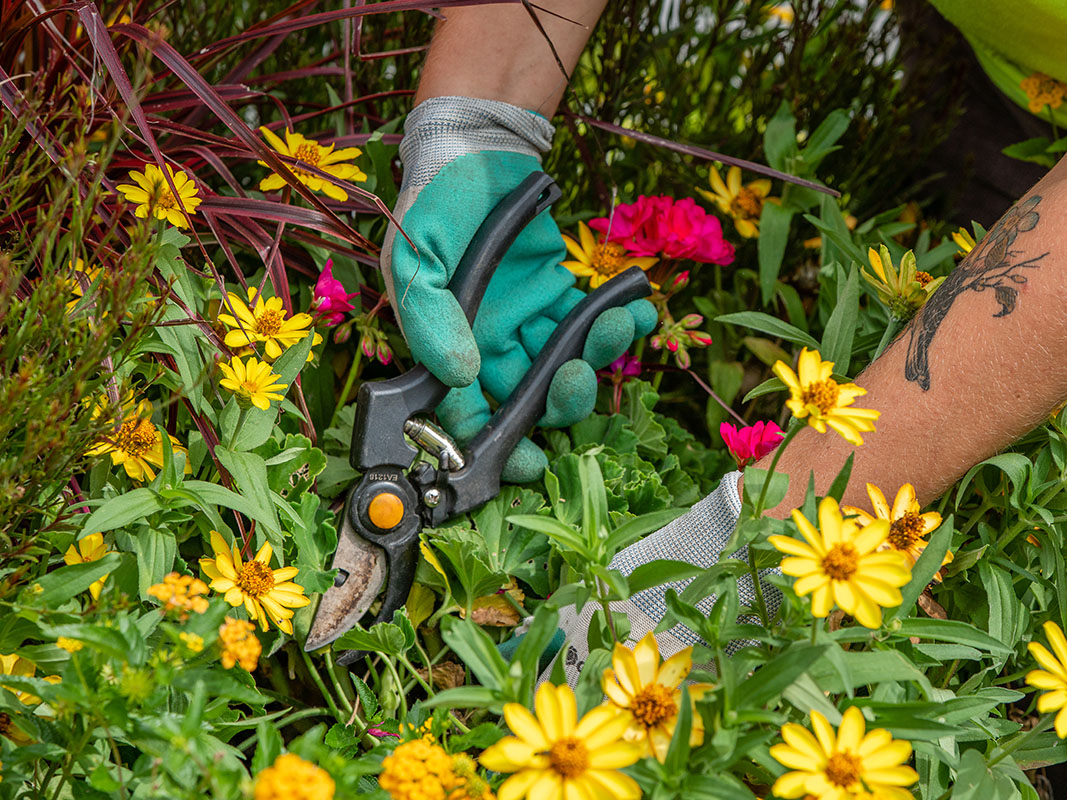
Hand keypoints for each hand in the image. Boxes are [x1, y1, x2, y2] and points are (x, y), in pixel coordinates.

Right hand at [381, 97, 656, 481]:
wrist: (478, 145)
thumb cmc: (437, 201)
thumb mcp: (415, 255)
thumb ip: (427, 317)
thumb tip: (459, 376)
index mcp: (445, 345)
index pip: (468, 414)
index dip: (495, 446)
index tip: (529, 463)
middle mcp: (488, 343)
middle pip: (527, 398)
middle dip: (559, 401)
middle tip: (575, 380)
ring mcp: (527, 321)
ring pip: (566, 364)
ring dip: (596, 358)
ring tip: (615, 326)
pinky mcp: (560, 294)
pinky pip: (592, 324)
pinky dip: (621, 323)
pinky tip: (636, 311)